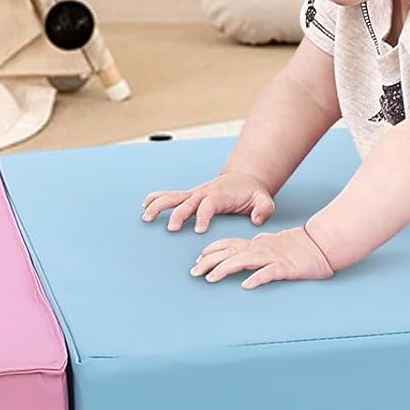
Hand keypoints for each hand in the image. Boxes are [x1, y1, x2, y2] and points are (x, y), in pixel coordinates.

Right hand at [141, 170, 275, 233]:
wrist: (245, 179)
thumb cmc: (252, 193)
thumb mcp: (264, 200)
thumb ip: (264, 209)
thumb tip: (256, 220)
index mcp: (221, 195)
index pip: (209, 204)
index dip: (203, 216)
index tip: (199, 230)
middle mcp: (205, 192)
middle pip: (188, 201)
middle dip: (178, 214)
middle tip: (172, 228)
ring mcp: (196, 193)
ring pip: (174, 197)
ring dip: (160, 205)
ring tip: (147, 216)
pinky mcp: (191, 195)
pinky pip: (171, 195)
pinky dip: (158, 198)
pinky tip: (146, 204)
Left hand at [190, 226, 333, 289]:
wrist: (321, 244)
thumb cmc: (298, 246)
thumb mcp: (272, 245)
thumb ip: (256, 249)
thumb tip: (241, 253)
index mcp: (257, 244)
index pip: (229, 244)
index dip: (212, 251)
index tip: (197, 259)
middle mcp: (260, 249)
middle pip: (230, 253)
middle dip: (210, 262)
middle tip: (193, 272)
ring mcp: (272, 257)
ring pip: (244, 261)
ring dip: (225, 269)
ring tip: (210, 278)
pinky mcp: (285, 268)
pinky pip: (269, 273)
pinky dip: (256, 278)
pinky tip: (246, 286)